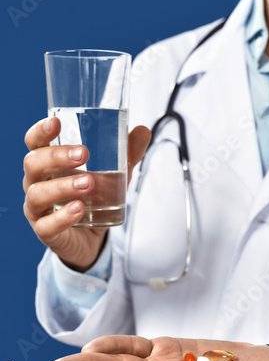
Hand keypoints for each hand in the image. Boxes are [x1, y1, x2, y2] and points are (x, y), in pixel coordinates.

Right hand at [23, 117, 150, 270]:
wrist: (92, 238)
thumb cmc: (95, 198)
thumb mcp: (114, 174)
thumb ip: (127, 153)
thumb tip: (143, 130)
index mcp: (48, 164)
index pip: (35, 142)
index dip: (40, 131)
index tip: (56, 122)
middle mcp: (37, 183)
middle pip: (33, 163)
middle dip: (56, 156)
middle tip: (83, 154)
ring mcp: (38, 209)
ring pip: (37, 194)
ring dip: (62, 186)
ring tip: (88, 183)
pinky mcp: (46, 232)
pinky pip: (46, 226)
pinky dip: (62, 217)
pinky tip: (79, 209)